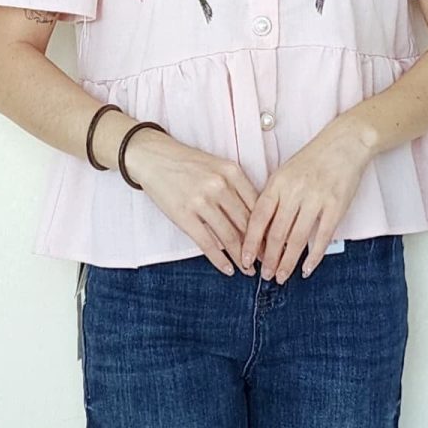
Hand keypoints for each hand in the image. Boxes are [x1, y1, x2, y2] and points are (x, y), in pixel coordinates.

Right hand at [122, 130, 260, 274]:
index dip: (267, 228)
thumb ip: (236, 189)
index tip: (273, 243)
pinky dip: (219, 259)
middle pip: (246, 223)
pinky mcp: (184, 214)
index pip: (258, 206)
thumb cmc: (187, 163)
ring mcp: (201, 200)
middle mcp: (220, 185)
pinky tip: (228, 269)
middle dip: (258, 247)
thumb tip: (252, 221)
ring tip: (248, 270)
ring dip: (241, 257)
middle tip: (266, 262)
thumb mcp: (218, 167)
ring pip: (229, 236)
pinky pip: (207, 242)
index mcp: (232, 172)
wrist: (153, 156)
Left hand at [242, 121, 374, 281]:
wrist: (344, 143)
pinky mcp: (336, 206)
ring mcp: (316, 199)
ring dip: (288, 262)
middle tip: (264, 275)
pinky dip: (314, 256)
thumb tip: (260, 231)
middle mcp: (295, 191)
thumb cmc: (312, 160)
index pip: (258, 218)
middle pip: (276, 233)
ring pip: (297, 239)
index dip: (250, 242)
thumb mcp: (285, 173)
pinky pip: (322, 237)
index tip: (245, 260)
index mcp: (278, 183)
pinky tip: (307, 269)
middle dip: (268, 259)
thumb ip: (273, 199)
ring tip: (281, 276)